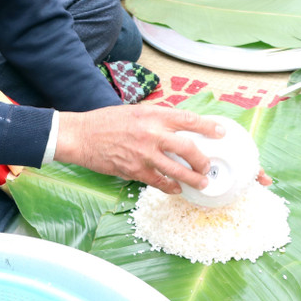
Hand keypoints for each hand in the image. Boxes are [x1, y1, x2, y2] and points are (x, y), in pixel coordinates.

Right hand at [55, 105, 225, 194]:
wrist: (81, 136)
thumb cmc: (105, 122)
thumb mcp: (134, 112)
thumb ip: (155, 119)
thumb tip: (175, 128)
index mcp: (152, 115)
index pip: (187, 119)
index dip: (207, 126)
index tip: (219, 132)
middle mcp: (151, 133)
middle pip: (188, 148)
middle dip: (202, 159)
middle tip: (207, 164)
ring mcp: (143, 154)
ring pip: (177, 170)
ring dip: (193, 178)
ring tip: (201, 182)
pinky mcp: (134, 170)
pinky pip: (159, 182)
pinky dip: (170, 187)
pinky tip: (176, 188)